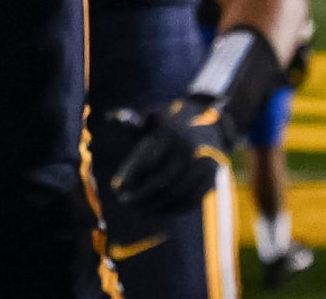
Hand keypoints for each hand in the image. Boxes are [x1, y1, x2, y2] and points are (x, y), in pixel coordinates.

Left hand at [100, 95, 235, 215]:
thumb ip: (135, 121)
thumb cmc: (175, 120)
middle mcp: (189, 149)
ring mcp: (203, 165)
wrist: (216, 122)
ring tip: (138, 209)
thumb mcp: (156, 115)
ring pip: (176, 194)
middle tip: (124, 201)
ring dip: (155, 205)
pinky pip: (191, 199)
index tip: (115, 187)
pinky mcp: (212, 178)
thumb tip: (109, 117)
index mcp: (172, 133)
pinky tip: (158, 211)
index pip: (147, 160)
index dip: (130, 176)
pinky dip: (173, 209)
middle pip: (161, 181)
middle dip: (140, 194)